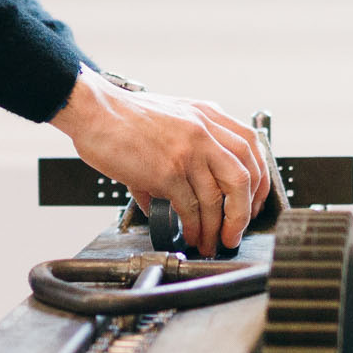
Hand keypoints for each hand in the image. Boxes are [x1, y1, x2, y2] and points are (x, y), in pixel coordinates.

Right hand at [49, 69, 270, 251]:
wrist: (94, 110)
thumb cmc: (122, 116)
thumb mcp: (169, 118)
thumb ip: (185, 148)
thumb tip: (181, 190)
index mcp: (207, 115)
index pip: (251, 148)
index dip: (258, 180)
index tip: (253, 201)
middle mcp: (204, 131)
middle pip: (244, 176)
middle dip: (244, 211)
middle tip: (236, 230)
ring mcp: (188, 152)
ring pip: (219, 198)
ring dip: (218, 227)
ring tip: (210, 242)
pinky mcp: (168, 171)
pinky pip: (191, 208)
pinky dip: (194, 227)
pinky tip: (190, 235)